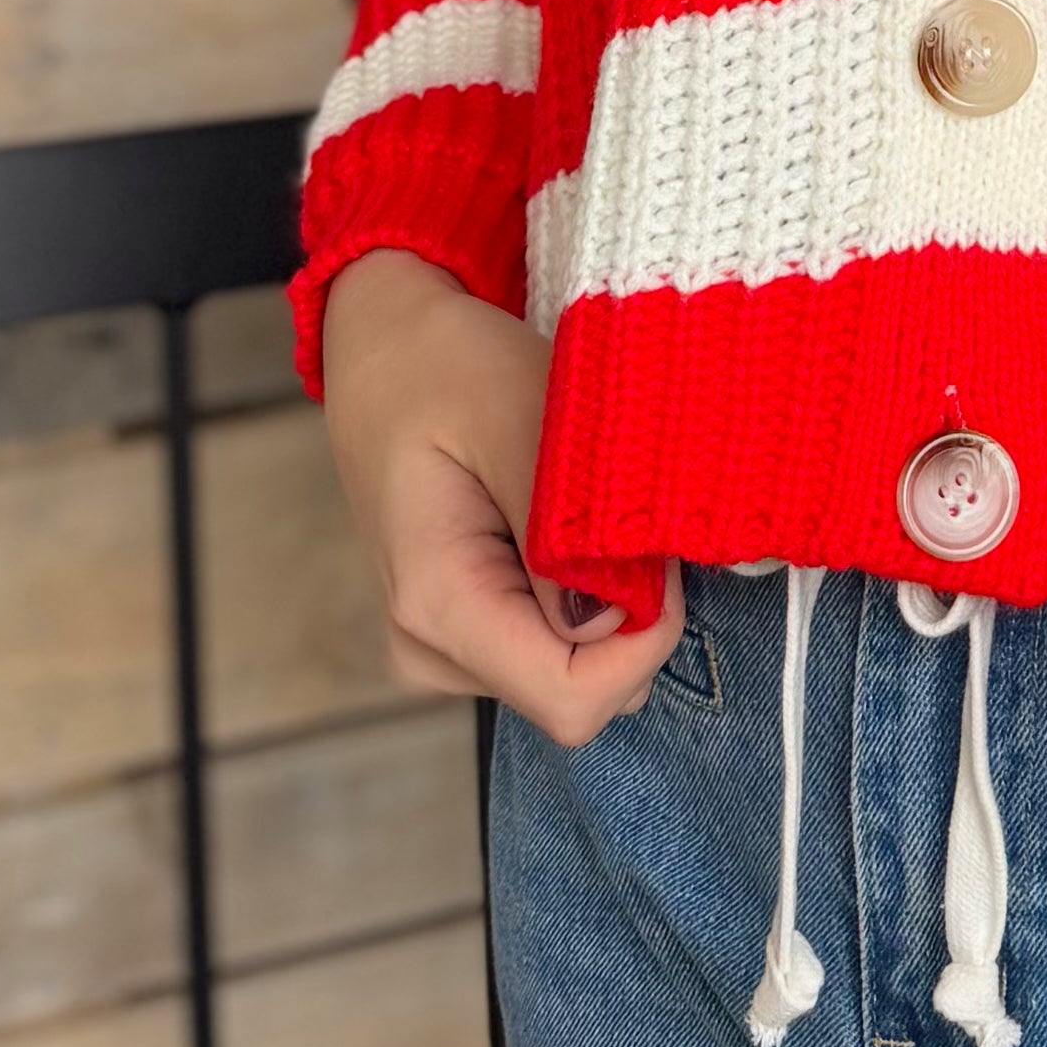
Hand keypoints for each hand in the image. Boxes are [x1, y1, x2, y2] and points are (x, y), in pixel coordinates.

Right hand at [316, 249, 685, 747]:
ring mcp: (440, 650)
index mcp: (435, 604)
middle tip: (617, 510)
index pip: (571, 699)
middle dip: (630, 619)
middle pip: (578, 694)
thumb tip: (616, 627)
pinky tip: (556, 527)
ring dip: (609, 603)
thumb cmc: (448, 365)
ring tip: (570, 505)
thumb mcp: (521, 416)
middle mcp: (429, 650)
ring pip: (575, 675)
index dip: (643, 643)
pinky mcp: (462, 634)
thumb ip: (567, 531)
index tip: (658, 553)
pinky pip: (556, 650)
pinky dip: (586, 598)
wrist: (387, 347)